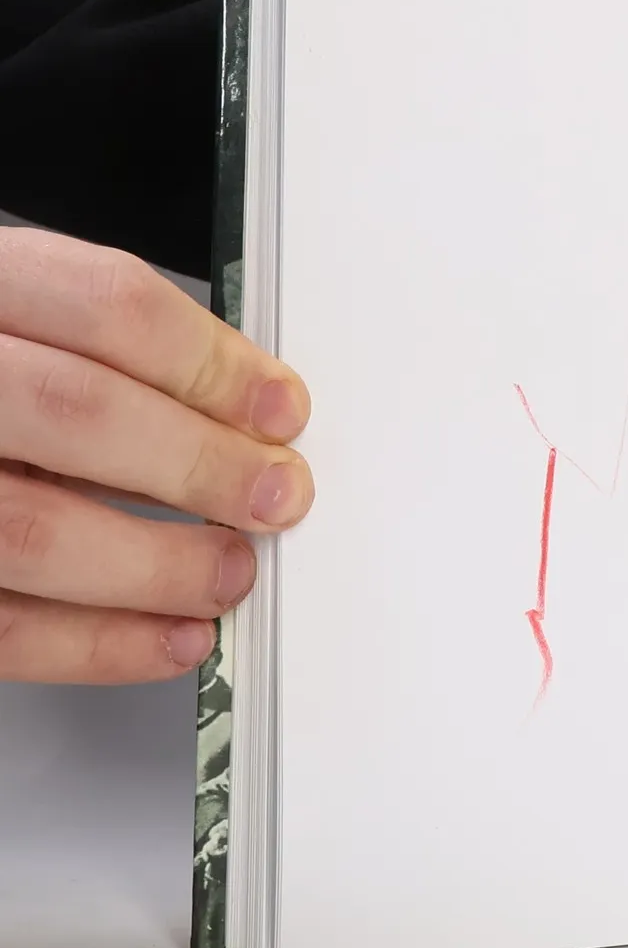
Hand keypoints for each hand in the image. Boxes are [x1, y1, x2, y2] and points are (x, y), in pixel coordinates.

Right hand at [0, 229, 313, 682]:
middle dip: (199, 463)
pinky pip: (2, 626)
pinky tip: (170, 636)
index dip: (211, 362)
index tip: (280, 411)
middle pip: (76, 409)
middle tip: (274, 496)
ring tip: (229, 573)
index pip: (104, 303)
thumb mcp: (31, 334)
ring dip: (159, 564)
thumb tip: (247, 422)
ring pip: (34, 529)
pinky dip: (100, 644)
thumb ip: (117, 361)